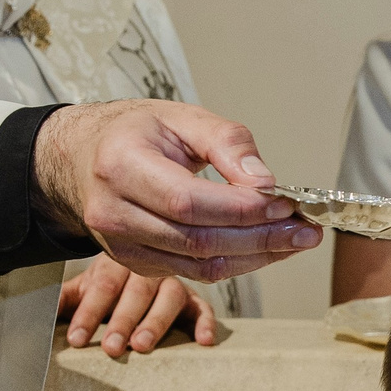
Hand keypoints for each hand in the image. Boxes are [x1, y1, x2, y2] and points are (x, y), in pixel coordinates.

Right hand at [30, 100, 317, 281]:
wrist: (83, 158)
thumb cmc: (136, 133)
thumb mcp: (182, 117)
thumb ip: (228, 143)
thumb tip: (267, 184)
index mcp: (121, 165)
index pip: (188, 201)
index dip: (241, 209)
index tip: (286, 204)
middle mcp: (114, 211)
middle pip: (198, 240)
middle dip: (261, 238)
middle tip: (306, 229)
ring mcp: (120, 245)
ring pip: (199, 265)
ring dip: (256, 256)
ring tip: (296, 239)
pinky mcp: (134, 264)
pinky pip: (192, 273)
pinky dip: (235, 262)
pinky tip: (264, 246)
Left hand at [59, 254, 216, 356]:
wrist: (138, 263)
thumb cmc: (107, 287)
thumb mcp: (82, 289)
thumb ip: (64, 300)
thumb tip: (33, 314)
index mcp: (116, 265)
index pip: (102, 287)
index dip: (89, 313)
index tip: (76, 339)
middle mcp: (148, 270)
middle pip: (136, 292)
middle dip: (122, 321)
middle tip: (112, 347)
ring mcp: (174, 283)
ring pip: (170, 297)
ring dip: (156, 321)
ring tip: (143, 345)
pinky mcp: (194, 300)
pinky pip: (204, 308)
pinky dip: (206, 322)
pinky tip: (203, 341)